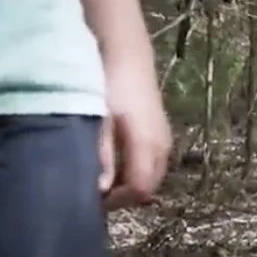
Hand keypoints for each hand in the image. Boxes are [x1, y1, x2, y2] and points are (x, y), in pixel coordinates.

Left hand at [98, 56, 170, 209]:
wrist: (126, 55)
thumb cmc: (107, 86)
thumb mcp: (99, 121)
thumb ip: (102, 155)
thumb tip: (101, 190)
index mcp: (148, 145)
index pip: (140, 188)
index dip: (117, 201)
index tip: (91, 200)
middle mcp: (162, 146)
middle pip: (149, 186)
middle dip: (123, 196)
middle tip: (94, 192)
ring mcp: (165, 138)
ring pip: (152, 175)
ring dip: (130, 182)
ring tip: (103, 178)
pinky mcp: (162, 132)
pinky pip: (153, 163)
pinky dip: (136, 170)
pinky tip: (116, 162)